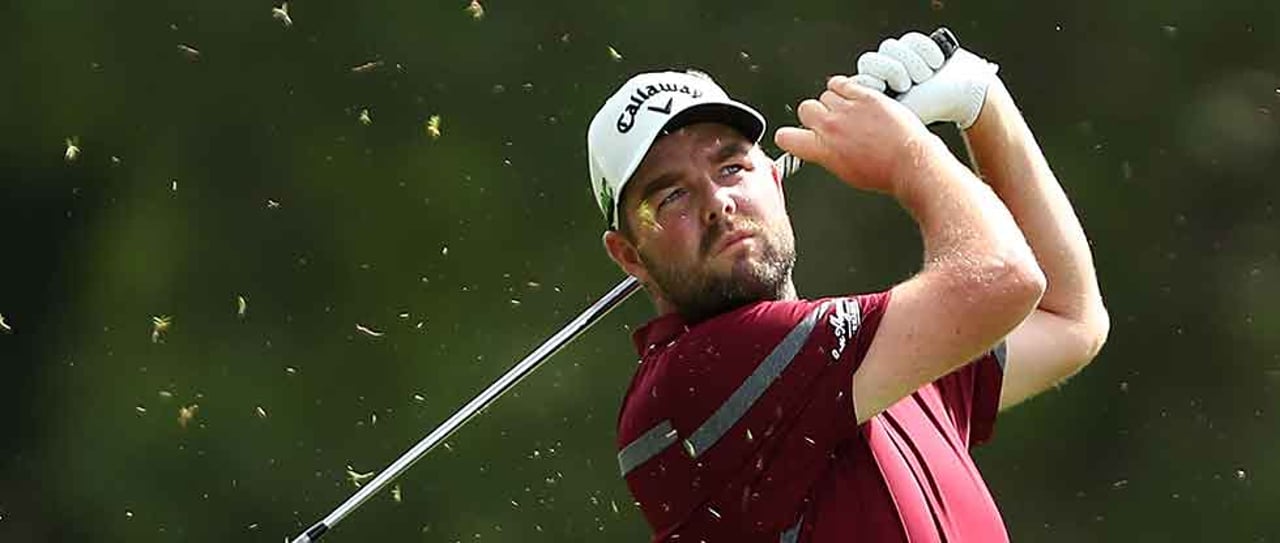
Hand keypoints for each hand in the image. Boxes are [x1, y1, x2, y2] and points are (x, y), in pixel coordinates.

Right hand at [774, 76, 940, 193]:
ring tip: (849, 111)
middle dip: (815, 114)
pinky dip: (843, 87)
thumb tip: (820, 147)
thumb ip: (826, 154)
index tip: (796, 136)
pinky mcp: (864, 96)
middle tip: (830, 122)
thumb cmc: (883, 172)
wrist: (910, 163)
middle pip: (805, 108)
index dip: (790, 136)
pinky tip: (851, 95)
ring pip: (825, 94)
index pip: (786, 136)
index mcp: (821, 149)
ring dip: (834, 101)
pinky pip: (841, 82)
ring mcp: (847, 109)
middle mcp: (830, 127)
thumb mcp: (844, 171)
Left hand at [852, 31, 997, 128]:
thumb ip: (876, 110)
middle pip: (870, 60)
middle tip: (908, 85)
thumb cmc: (932, 107)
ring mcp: (897, 58)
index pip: (859, 78)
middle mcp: (882, 74)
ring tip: (925, 77)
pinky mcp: (912, 45)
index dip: (871, 81)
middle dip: (893, 71)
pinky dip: (926, 51)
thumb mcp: (902, 112)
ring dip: (913, 64)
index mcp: (875, 93)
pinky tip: (936, 64)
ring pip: (890, 48)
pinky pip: (910, 39)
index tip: (884, 89)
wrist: (962, 93)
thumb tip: (859, 106)